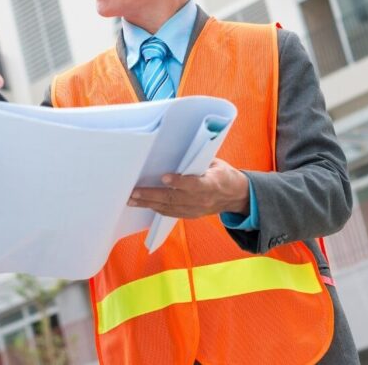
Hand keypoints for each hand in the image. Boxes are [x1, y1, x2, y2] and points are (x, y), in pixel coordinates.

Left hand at [127, 158, 249, 217]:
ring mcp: (197, 209)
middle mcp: (203, 199)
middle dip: (152, 195)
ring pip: (169, 208)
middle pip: (174, 198)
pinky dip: (157, 208)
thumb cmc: (222, 173)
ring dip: (149, 204)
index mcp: (213, 183)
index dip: (179, 182)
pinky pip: (171, 213)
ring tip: (132, 200)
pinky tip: (144, 204)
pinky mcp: (192, 215)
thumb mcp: (215, 163)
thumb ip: (197, 161)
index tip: (164, 177)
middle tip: (134, 192)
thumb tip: (174, 153)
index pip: (194, 184)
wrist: (235, 195)